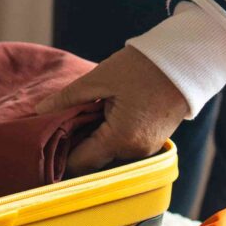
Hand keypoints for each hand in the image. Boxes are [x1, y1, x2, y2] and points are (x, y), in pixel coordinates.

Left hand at [36, 46, 189, 175]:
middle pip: (94, 162)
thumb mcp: (100, 78)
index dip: (60, 156)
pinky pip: (123, 147)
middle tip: (59, 128)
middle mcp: (134, 151)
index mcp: (120, 139)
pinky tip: (101, 118)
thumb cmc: (143, 67)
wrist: (187, 61)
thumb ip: (67, 98)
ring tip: (80, 119)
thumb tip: (39, 111)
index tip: (44, 144)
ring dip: (93, 142)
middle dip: (75, 147)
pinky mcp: (153, 142)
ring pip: (108, 155)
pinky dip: (110, 138)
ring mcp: (146, 149)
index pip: (80, 163)